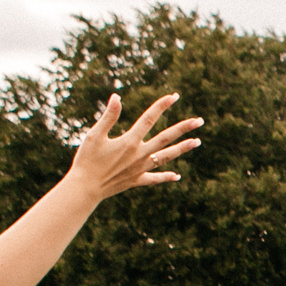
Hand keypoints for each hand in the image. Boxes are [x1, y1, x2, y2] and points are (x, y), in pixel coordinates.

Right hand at [66, 94, 202, 199]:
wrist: (85, 189)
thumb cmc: (87, 160)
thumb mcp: (95, 135)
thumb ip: (109, 116)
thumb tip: (117, 97)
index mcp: (130, 141)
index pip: (149, 119)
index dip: (162, 106)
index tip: (175, 96)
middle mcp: (140, 155)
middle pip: (166, 138)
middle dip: (183, 128)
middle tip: (199, 121)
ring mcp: (140, 169)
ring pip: (166, 157)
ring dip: (182, 149)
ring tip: (198, 142)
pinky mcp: (136, 180)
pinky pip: (155, 178)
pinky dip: (166, 177)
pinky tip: (177, 176)